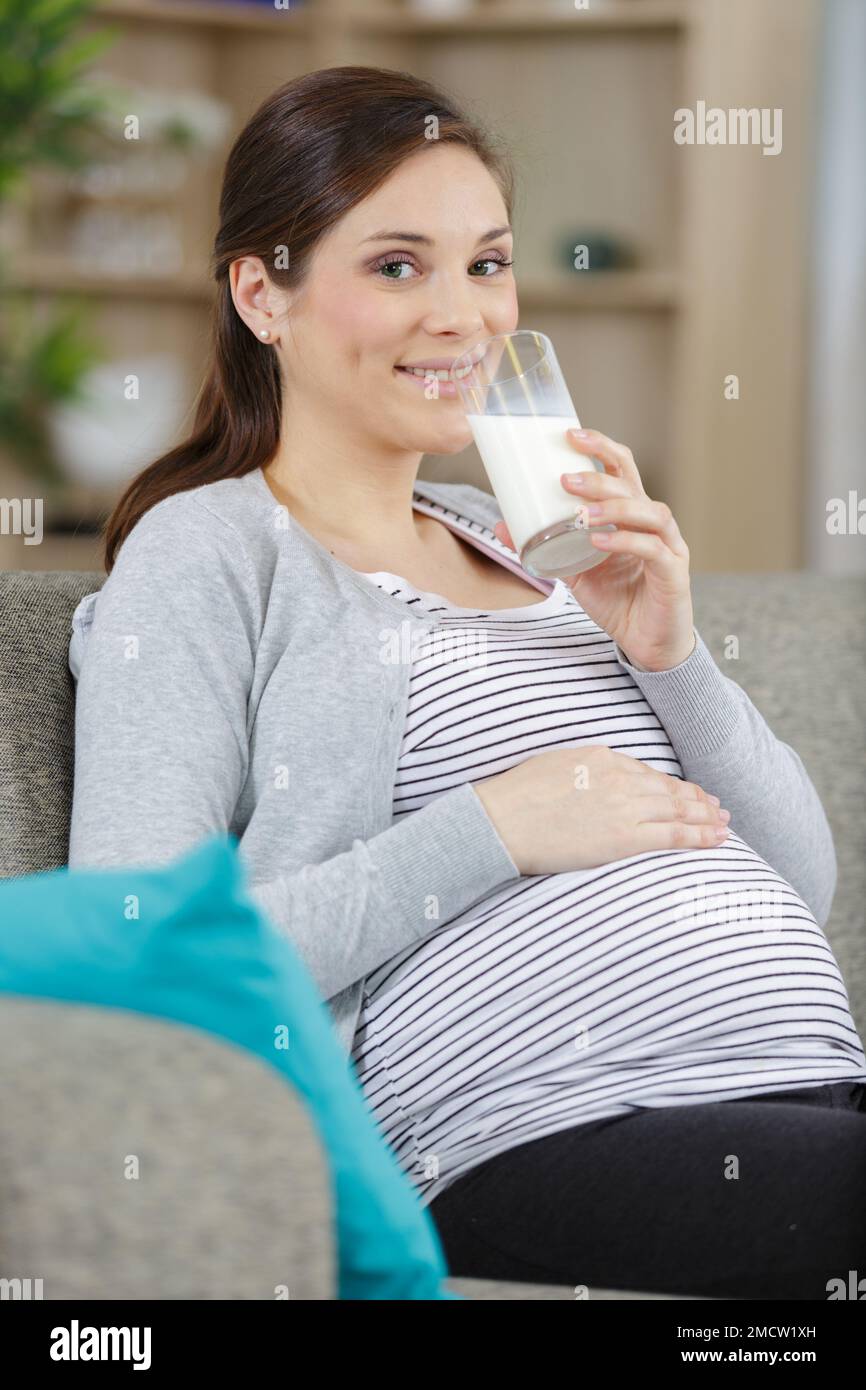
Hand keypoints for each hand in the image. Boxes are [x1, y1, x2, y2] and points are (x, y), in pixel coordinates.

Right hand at [472, 745, 729, 875]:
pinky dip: (699, 837)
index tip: (685, 792)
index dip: (670, 784)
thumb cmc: (514, 797)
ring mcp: (624, 807)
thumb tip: (589, 782)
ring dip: (705, 817)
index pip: (645, 772)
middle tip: (717, 807)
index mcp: (600, 757)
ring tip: (723, 823)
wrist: (501, 820)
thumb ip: (580, 770)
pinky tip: (716, 839)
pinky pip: (672, 835)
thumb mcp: (552, 766)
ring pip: (677, 810)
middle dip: (696, 799)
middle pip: (668, 789)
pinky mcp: (624, 837)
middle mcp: (619, 778)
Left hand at [493, 428, 695, 671]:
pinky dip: (625, 542)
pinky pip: (652, 549)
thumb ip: (544, 547)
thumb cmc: (616, 600)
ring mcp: (668, 545)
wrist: (646, 643)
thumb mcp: (573, 571)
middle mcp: (653, 523)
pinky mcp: (674, 573)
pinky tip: (599, 541)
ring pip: (649, 511)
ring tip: (579, 512)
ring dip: (613, 507)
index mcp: (630, 514)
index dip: (600, 447)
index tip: (569, 434)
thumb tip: (501, 525)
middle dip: (597, 477)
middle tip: (563, 479)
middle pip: (632, 484)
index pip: (621, 467)